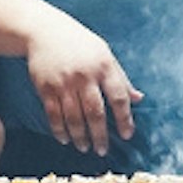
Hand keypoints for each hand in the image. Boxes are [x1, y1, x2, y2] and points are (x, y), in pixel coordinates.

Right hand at [22, 9, 140, 154]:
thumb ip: (121, 78)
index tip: (127, 135)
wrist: (44, 31)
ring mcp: (63, 82)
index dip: (124, 119)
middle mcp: (84, 76)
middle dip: (100, 135)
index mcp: (103, 66)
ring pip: (73, 117)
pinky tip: (65, 139)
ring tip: (85, 148)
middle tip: (102, 150)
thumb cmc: (79, 43)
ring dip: (80, 136)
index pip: (118, 97)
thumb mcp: (104, 54)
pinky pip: (53, 114)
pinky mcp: (45, 87)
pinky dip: (59, 130)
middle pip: (95, 112)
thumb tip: (138, 99)